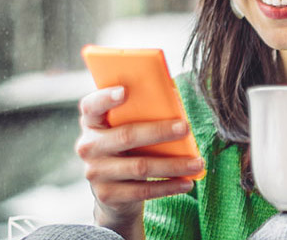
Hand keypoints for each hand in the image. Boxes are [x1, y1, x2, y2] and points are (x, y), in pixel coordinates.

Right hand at [75, 86, 203, 234]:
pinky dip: (168, 186)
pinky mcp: (108, 194)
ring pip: (140, 167)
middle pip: (126, 136)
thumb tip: (173, 99)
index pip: (91, 106)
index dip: (105, 97)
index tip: (125, 91)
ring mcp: (95, 172)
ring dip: (173, 165)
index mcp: (92, 123)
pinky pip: (143, 190)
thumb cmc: (128, 149)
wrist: (112, 192)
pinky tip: (187, 182)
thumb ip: (140, 114)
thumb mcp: (126, 129)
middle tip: (185, 128)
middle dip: (159, 131)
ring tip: (198, 162)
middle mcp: (88, 147)